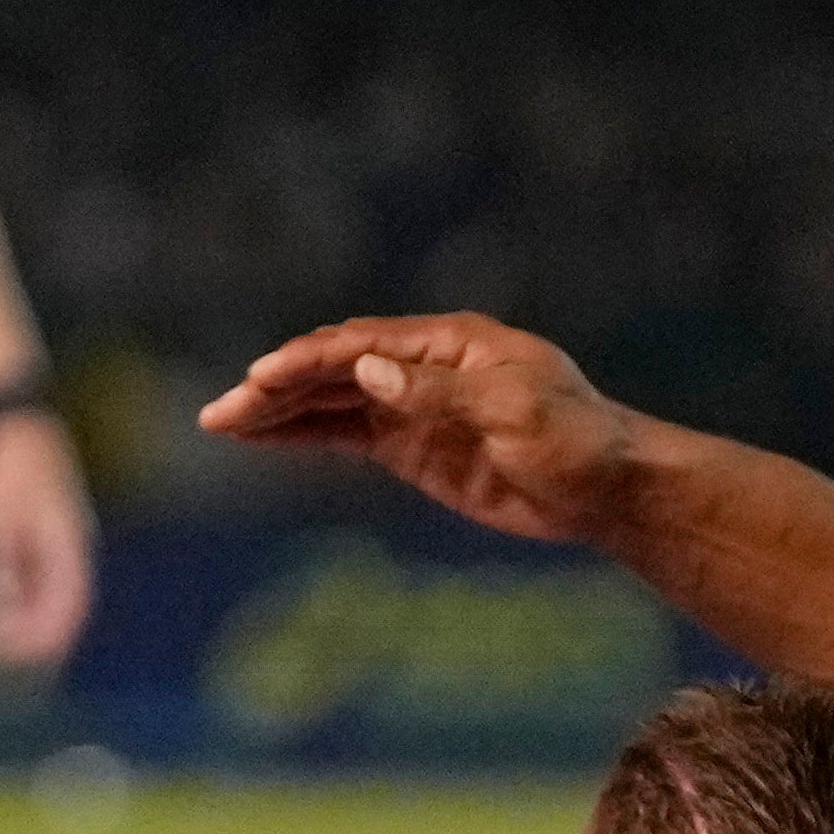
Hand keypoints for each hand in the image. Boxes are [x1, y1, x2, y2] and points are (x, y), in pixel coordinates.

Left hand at [0, 406, 96, 670]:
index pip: (66, 607)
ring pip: (48, 596)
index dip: (41, 638)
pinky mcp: (40, 532)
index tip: (5, 653)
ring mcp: (57, 540)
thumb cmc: (2, 464)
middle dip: (30, 638)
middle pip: (60, 608)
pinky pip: (34, 578)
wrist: (9, 419)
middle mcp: (69, 546)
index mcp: (66, 543)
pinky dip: (17, 599)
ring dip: (23, 621)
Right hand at [197, 314, 641, 545]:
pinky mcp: (416, 449)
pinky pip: (349, 435)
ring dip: (280, 411)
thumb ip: (437, 394)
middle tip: (223, 411)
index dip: (310, 360)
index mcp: (451, 344)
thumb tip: (368, 371)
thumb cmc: (577, 440)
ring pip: (333, 402)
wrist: (610, 490)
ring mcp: (416, 408)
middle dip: (277, 387)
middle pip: (337, 369)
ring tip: (224, 424)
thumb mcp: (514, 412)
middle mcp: (425, 367)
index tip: (263, 379)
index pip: (363, 345)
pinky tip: (267, 440)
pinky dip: (307, 435)